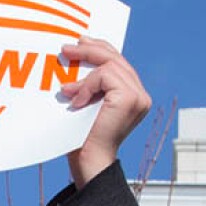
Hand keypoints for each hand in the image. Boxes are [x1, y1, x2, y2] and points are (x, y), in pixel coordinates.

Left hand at [59, 38, 151, 186]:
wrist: (88, 160)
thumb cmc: (83, 137)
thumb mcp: (89, 103)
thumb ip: (92, 83)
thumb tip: (78, 53)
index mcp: (134, 95)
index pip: (119, 62)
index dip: (98, 50)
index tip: (79, 44)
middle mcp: (140, 94)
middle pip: (115, 58)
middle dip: (90, 50)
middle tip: (67, 48)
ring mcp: (138, 96)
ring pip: (109, 64)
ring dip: (83, 75)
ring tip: (65, 90)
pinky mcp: (129, 98)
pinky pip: (105, 75)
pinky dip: (86, 85)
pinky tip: (75, 101)